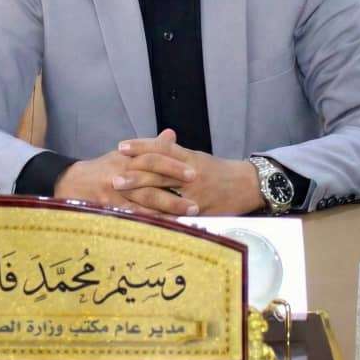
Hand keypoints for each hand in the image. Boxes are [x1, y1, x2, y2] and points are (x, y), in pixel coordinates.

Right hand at [54, 129, 198, 218]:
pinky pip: (133, 217)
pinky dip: (150, 222)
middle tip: (197, 199)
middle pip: (152, 178)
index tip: (194, 172)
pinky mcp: (110, 208)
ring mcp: (115, 192)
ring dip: (168, 208)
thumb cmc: (103, 169)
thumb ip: (150, 146)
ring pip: (145, 199)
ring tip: (188, 214)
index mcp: (128, 158)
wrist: (71, 183)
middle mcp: (123, 172)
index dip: (174, 165)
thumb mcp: (124, 154)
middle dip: (175, 189)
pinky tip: (165, 227)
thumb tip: (171, 134)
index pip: (154, 157)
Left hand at [117, 131, 264, 215]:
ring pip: (162, 191)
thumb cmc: (219, 170)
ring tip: (122, 194)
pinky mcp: (197, 211)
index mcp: (188, 157)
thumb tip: (158, 143)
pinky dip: (157, 214)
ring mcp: (193, 193)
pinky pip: (173, 214)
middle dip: (134, 173)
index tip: (122, 146)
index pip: (161, 148)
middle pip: (157, 169)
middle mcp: (190, 172)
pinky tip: (141, 216)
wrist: (246, 185)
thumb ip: (176, 152)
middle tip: (113, 175)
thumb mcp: (197, 157)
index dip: (141, 146)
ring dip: (140, 193)